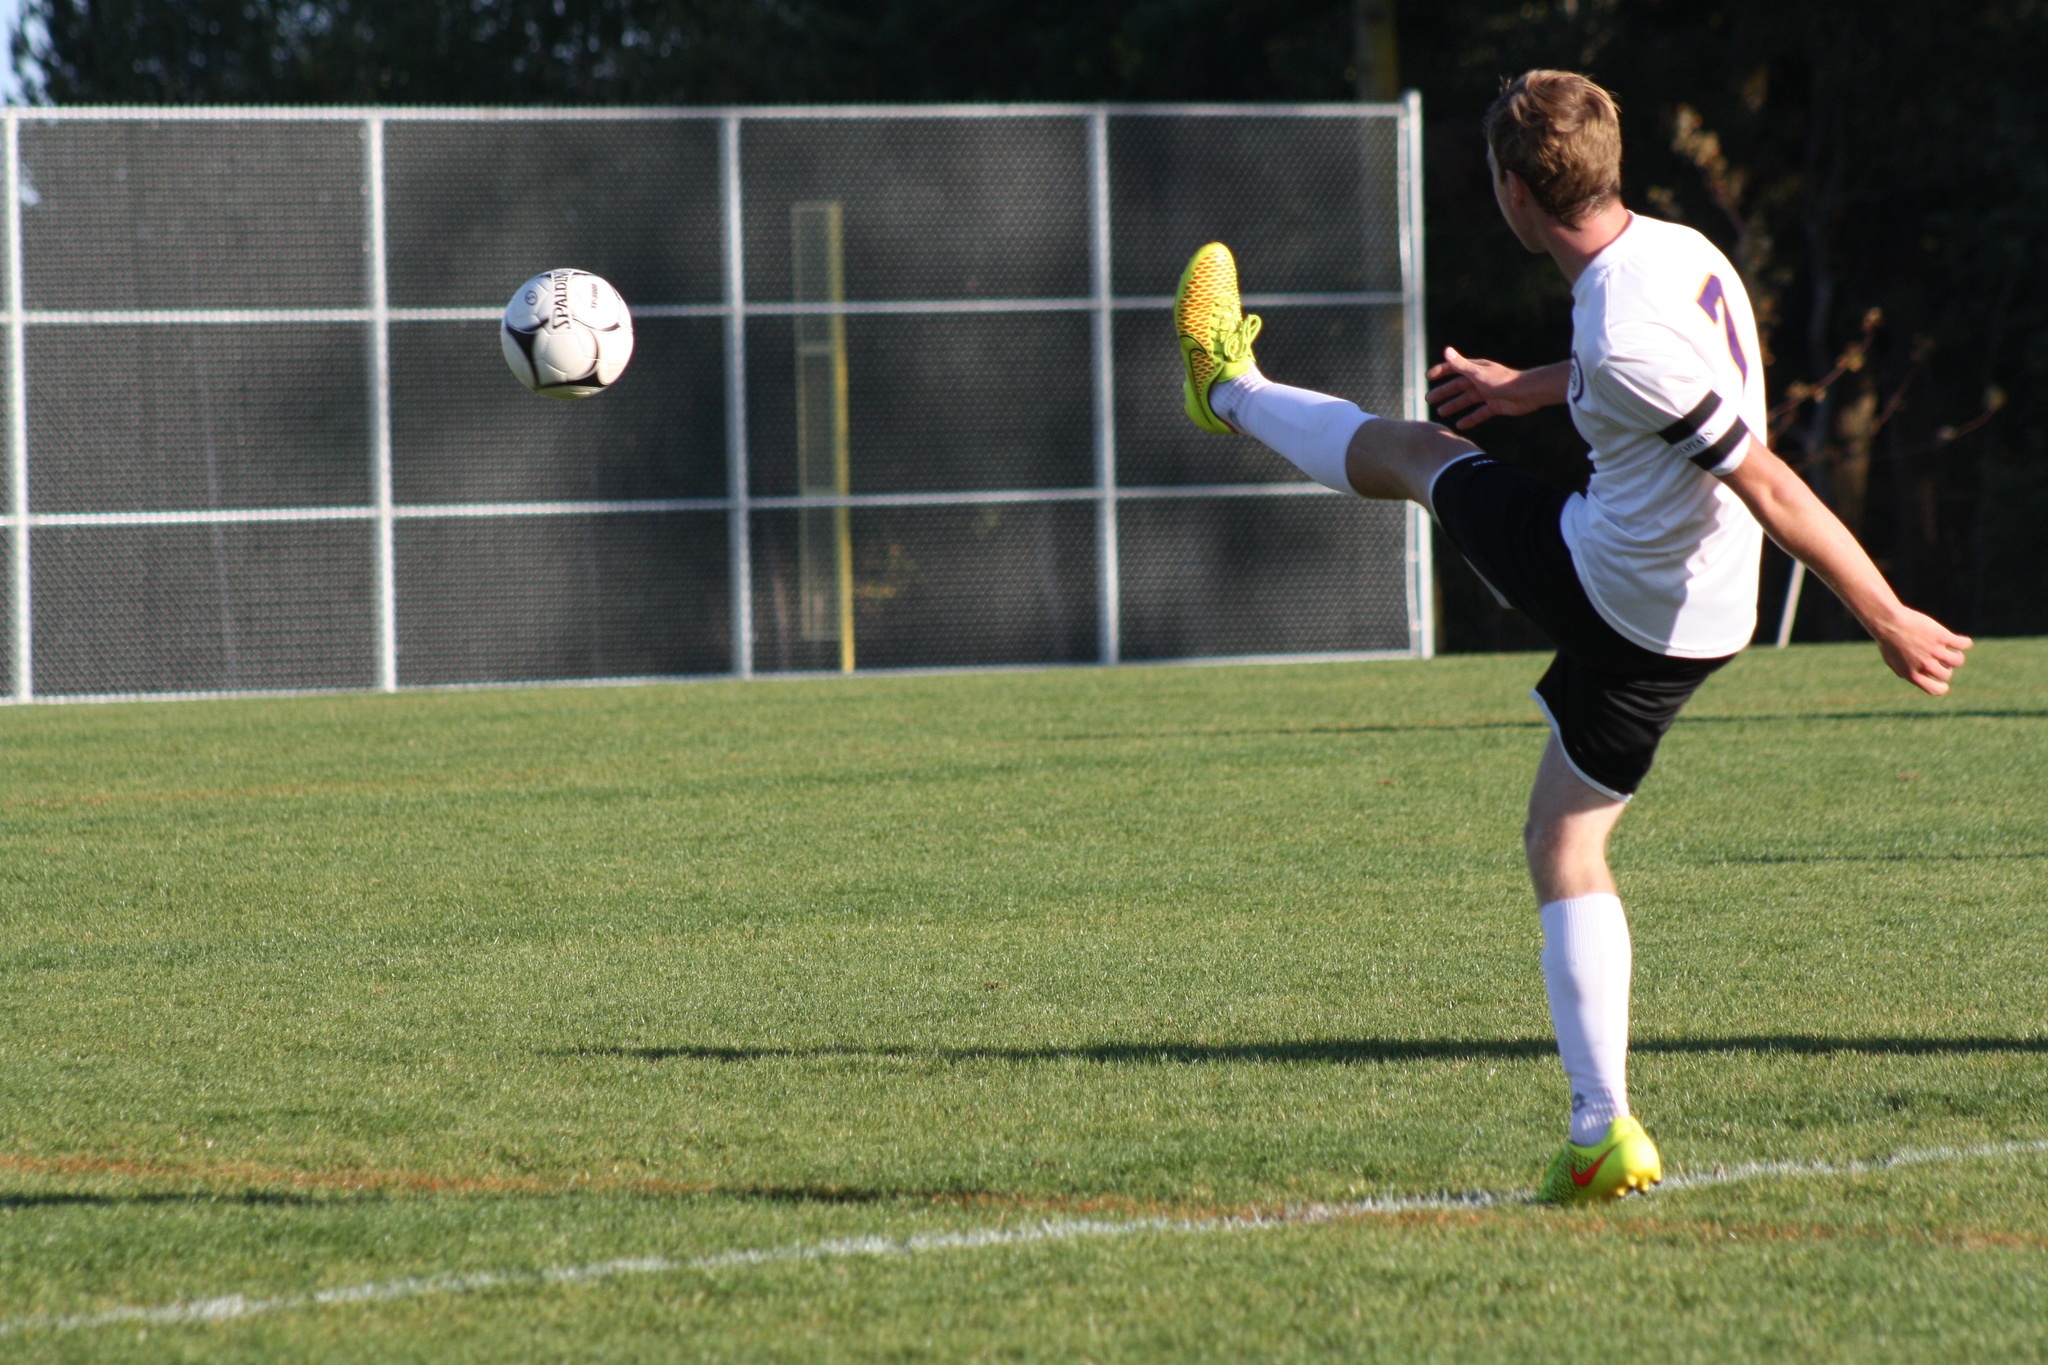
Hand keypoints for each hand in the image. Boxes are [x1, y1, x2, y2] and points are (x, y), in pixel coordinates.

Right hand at [1424, 348, 1565, 429]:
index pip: (1455, 368)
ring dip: (1454, 405)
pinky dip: (1470, 419)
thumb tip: (1446, 350)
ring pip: (1467, 400)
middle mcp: (1481, 380)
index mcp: (1476, 369)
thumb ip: (1461, 365)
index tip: (1428, 377)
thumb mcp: (1478, 374)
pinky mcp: (1496, 406)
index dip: (1441, 371)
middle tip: (1428, 399)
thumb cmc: (1503, 381)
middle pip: (1458, 386)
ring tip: (1441, 413)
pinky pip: (1480, 413)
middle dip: (1444, 392)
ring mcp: (1488, 393)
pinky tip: (1460, 425)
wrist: (1528, 393)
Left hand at [1871, 607, 1972, 695]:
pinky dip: (1965, 643)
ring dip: (1958, 656)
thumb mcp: (1891, 660)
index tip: (1941, 679)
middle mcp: (1924, 665)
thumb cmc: (1887, 639)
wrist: (1888, 621)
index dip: (1942, 686)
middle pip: (1947, 674)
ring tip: (1953, 649)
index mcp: (1912, 674)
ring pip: (1958, 661)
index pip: (1935, 690)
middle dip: (1947, 667)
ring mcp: (1934, 651)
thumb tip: (1910, 676)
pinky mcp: (1942, 637)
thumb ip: (1902, 670)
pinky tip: (1961, 640)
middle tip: (1941, 657)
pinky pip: (1963, 644)